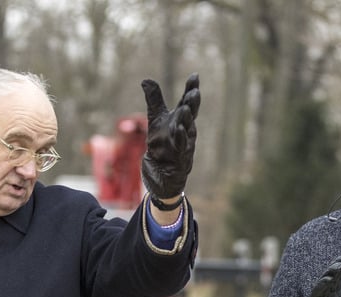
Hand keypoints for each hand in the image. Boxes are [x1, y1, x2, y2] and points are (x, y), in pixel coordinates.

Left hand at [140, 73, 199, 199]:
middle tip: (194, 91)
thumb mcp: (156, 121)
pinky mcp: (179, 159)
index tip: (194, 76)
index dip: (191, 90)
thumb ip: (154, 101)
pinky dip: (181, 139)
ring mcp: (184, 146)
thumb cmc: (162, 147)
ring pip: (187, 131)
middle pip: (190, 115)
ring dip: (187, 120)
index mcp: (181, 121)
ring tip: (185, 107)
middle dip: (192, 104)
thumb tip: (146, 80)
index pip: (187, 103)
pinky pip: (181, 148)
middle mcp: (186, 131)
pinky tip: (179, 129)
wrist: (161, 175)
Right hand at [290, 254, 340, 296]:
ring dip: (330, 273)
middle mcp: (326, 293)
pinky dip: (321, 286)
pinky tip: (328, 280)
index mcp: (334, 293)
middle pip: (331, 276)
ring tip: (337, 266)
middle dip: (337, 266)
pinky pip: (316, 294)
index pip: (339, 276)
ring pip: (323, 282)